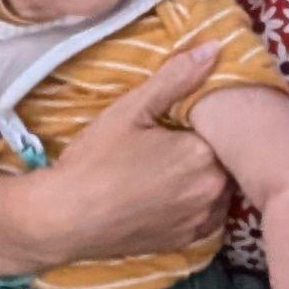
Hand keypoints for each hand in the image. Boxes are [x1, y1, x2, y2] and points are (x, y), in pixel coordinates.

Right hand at [0, 33, 231, 287]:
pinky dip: (196, 201)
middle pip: (225, 157)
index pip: (222, 127)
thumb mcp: (131, 110)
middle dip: (206, 146)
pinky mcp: (186, 240)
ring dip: (204, 174)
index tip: (179, 119)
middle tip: (169, 140)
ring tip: (167, 166)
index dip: (202, 119)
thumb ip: (176, 78)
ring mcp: (201, 220)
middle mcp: (212, 191)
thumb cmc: (94, 161)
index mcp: (204, 154)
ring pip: (218, 186)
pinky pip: (207, 214)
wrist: (64, 219)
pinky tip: (168, 191)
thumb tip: (214, 48)